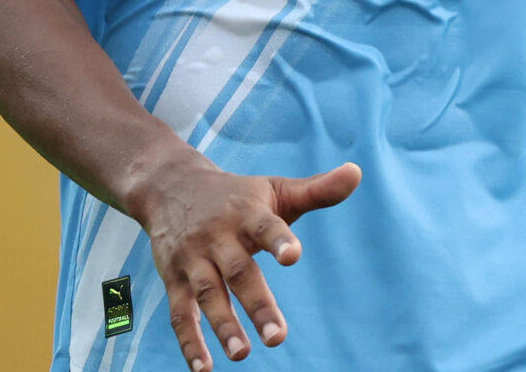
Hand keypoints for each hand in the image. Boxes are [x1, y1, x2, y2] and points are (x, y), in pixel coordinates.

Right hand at [128, 156, 361, 370]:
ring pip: (207, 293)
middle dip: (256, 304)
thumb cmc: (234, 194)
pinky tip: (203, 369)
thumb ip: (316, 190)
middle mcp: (217, 236)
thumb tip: (357, 173)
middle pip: (238, 271)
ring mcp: (193, 259)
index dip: (278, 239)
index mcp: (245, 213)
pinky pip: (180, 313)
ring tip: (241, 354)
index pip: (264, 226)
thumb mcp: (274, 189)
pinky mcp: (174, 279)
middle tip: (278, 337)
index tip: (293, 255)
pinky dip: (189, 342)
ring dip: (223, 325)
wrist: (168, 185)